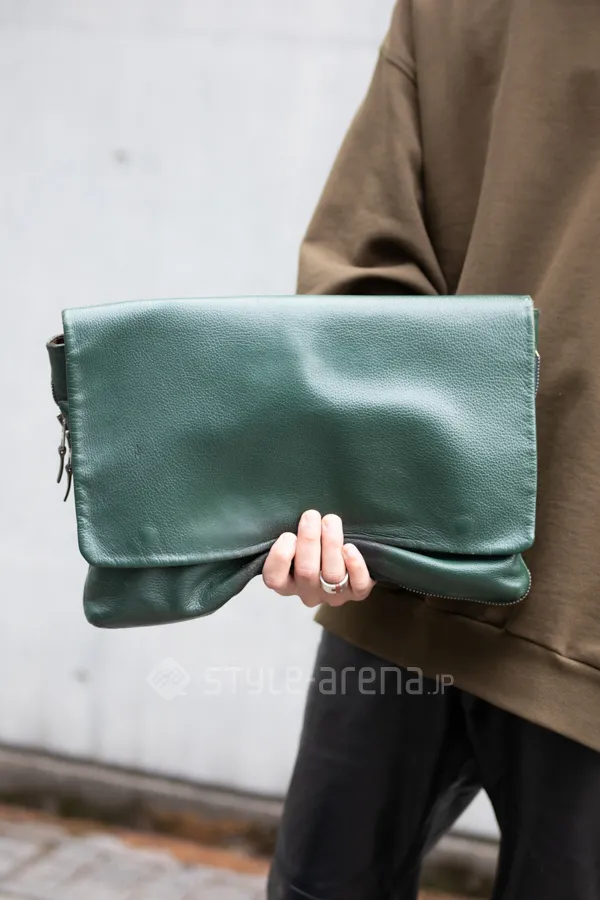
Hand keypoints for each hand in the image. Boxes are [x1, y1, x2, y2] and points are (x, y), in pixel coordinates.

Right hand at [262, 510, 376, 607]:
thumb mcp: (296, 540)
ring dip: (331, 544)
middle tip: (311, 516)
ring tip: (330, 521)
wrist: (345, 557)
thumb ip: (291, 534)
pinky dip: (355, 566)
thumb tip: (295, 516)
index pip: (274, 579)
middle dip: (309, 540)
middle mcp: (308, 592)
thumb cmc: (314, 544)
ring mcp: (333, 595)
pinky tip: (350, 548)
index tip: (288, 535)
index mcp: (288, 582)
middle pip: (306, 572)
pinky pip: (358, 585)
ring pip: (331, 574)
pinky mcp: (357, 593)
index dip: (280, 557)